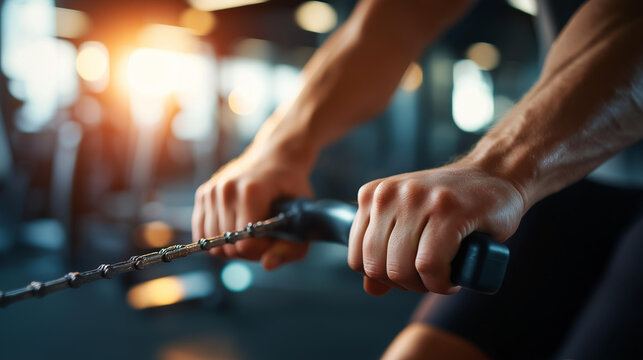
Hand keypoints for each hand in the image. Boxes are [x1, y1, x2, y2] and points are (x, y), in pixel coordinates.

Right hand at [192, 140, 313, 269]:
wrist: (275, 156)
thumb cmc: (291, 188)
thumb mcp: (302, 217)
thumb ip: (290, 247)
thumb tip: (267, 265)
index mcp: (251, 192)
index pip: (246, 245)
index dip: (263, 250)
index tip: (275, 238)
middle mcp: (226, 190)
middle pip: (228, 247)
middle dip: (248, 250)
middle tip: (265, 236)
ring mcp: (211, 191)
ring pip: (212, 243)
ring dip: (232, 245)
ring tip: (250, 231)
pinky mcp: (203, 194)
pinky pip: (201, 233)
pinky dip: (217, 238)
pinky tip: (235, 228)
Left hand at [347, 162, 525, 295]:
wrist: (495, 175)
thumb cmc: (452, 205)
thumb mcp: (410, 222)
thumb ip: (386, 251)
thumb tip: (371, 289)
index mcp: (372, 196)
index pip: (357, 258)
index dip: (382, 278)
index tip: (408, 273)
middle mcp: (389, 194)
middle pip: (377, 267)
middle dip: (404, 284)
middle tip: (429, 278)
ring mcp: (418, 199)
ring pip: (401, 269)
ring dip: (425, 285)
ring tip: (443, 276)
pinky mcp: (449, 210)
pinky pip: (429, 266)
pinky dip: (441, 283)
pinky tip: (453, 278)